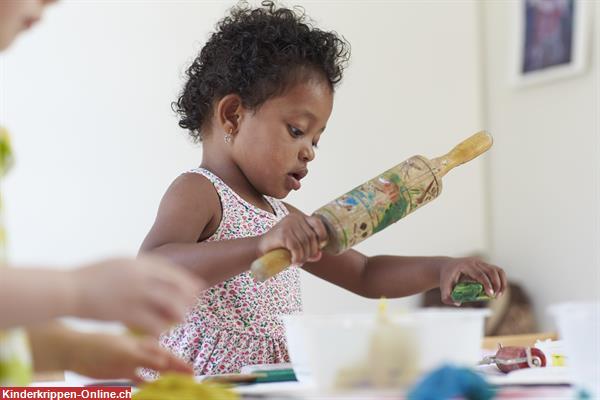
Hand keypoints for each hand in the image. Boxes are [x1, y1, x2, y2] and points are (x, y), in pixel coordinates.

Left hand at [68, 332, 191, 382]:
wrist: (74, 350)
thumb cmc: (98, 346)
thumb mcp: (122, 351)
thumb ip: (143, 356)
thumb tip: (165, 359)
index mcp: (142, 346)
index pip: (166, 355)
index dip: (180, 364)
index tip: (193, 372)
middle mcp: (140, 354)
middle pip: (164, 364)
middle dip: (178, 371)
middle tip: (193, 379)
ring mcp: (131, 363)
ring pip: (154, 372)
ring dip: (166, 378)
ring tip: (179, 385)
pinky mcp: (121, 371)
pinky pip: (139, 378)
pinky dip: (148, 383)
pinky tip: (154, 389)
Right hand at [70, 256, 204, 335]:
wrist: (68, 289)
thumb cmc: (89, 278)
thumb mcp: (116, 263)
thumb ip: (136, 267)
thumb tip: (153, 270)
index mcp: (139, 263)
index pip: (171, 271)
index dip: (185, 280)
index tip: (195, 287)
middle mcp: (141, 277)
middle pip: (175, 286)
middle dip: (188, 297)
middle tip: (193, 305)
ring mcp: (135, 294)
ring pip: (169, 305)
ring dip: (178, 313)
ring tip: (180, 319)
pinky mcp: (126, 313)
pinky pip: (152, 323)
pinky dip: (160, 328)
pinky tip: (161, 332)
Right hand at [258, 213, 326, 264]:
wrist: (258, 249)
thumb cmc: (279, 248)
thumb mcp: (297, 247)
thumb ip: (309, 249)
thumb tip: (319, 255)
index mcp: (299, 218)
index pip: (318, 223)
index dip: (322, 236)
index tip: (317, 248)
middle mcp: (294, 218)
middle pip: (312, 237)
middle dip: (310, 252)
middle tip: (302, 260)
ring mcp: (288, 224)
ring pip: (305, 243)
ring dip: (303, 257)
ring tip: (297, 262)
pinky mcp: (283, 233)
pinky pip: (296, 248)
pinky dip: (297, 257)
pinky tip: (293, 262)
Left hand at [439, 257, 506, 305]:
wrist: (447, 267)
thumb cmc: (446, 277)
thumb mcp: (444, 287)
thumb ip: (447, 297)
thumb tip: (458, 303)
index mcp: (465, 266)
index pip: (479, 274)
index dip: (487, 284)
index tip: (490, 294)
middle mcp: (474, 262)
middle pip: (491, 271)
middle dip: (496, 285)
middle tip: (495, 297)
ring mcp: (481, 262)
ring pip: (497, 270)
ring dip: (502, 283)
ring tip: (499, 295)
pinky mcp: (485, 265)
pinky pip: (497, 271)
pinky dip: (501, 280)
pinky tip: (499, 290)